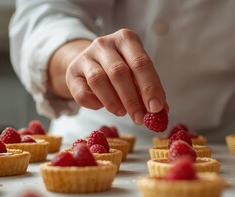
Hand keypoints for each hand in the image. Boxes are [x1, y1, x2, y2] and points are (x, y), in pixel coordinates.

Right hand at [48, 29, 167, 124]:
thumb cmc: (121, 69)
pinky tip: (103, 107)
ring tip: (123, 113)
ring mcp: (86, 56)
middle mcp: (104, 43)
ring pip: (98, 80)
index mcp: (126, 39)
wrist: (90, 63)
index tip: (157, 108)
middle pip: (119, 72)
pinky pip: (82, 93)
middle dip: (132, 99)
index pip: (141, 63)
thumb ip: (149, 90)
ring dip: (113, 102)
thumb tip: (162, 112)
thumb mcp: (137, 73)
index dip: (150, 87)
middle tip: (141, 119)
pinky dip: (95, 104)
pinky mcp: (72, 72)